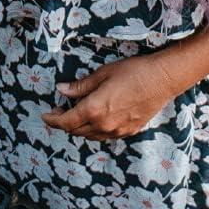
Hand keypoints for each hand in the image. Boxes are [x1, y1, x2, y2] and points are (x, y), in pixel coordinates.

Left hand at [42, 54, 185, 140]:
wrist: (163, 80)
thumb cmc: (133, 72)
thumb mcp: (103, 74)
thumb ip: (80, 86)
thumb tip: (61, 89)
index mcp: (94, 109)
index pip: (65, 122)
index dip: (53, 120)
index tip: (46, 116)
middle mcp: (103, 125)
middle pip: (75, 131)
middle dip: (64, 123)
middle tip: (60, 110)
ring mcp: (116, 131)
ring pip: (89, 136)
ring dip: (79, 128)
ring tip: (77, 114)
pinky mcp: (127, 132)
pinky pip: (104, 136)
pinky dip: (95, 130)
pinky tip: (96, 119)